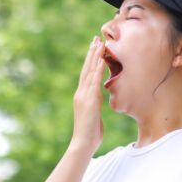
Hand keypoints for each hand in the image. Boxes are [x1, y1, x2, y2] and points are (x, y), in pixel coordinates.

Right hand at [70, 36, 105, 152]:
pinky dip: (97, 70)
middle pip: (86, 68)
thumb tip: (98, 99)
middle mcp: (81, 93)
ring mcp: (83, 96)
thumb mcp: (94, 115)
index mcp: (83, 96)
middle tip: (96, 38)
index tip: (95, 48)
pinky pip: (94, 82)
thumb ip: (95, 104)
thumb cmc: (90, 133)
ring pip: (89, 72)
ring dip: (94, 57)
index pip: (87, 74)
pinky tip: (101, 60)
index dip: (91, 60)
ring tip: (99, 43)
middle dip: (92, 53)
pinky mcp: (88, 101)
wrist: (83, 143)